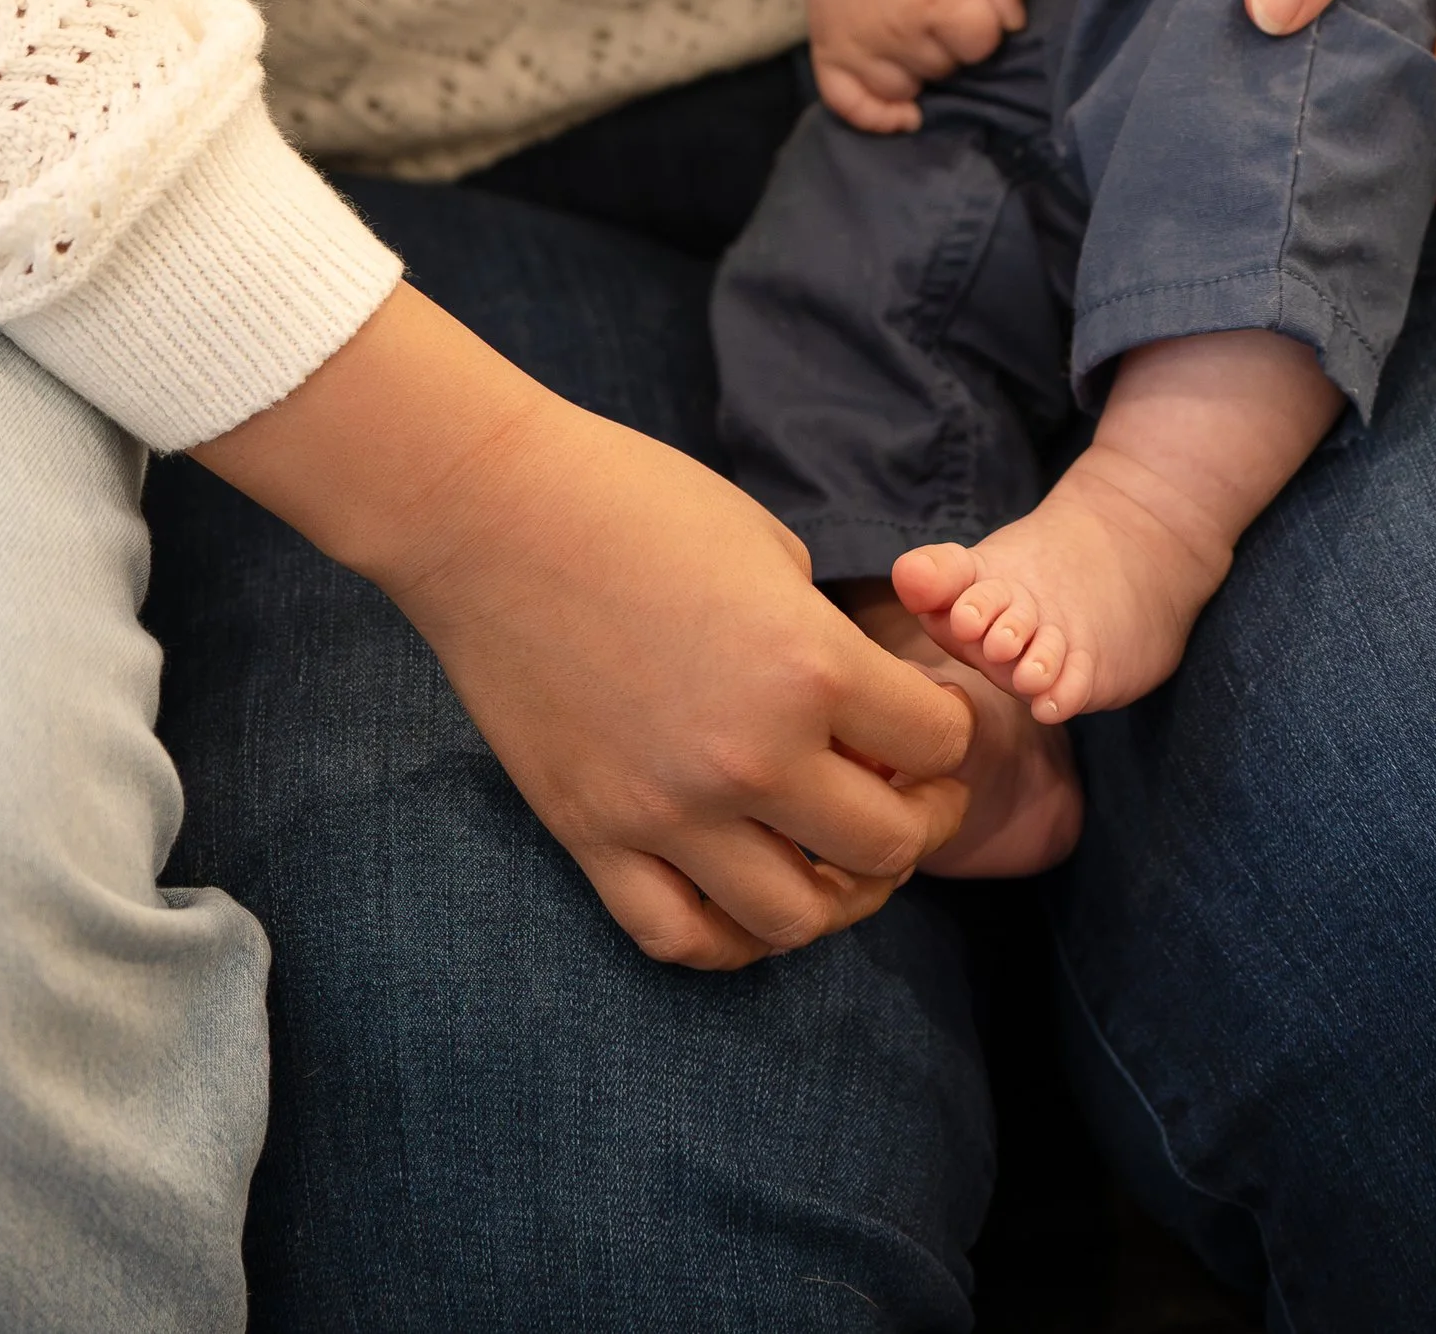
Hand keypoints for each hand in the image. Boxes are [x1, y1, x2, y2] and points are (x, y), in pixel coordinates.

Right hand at [196, 287, 973, 969]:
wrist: (488, 512)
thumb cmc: (632, 498)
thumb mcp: (768, 546)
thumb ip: (823, 637)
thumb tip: (858, 705)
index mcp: (810, 666)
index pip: (940, 744)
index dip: (947, 731)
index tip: (927, 720)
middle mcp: (751, 758)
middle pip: (885, 847)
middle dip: (914, 821)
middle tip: (901, 793)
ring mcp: (667, 811)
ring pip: (795, 919)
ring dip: (835, 894)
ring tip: (830, 851)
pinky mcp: (593, 836)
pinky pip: (682, 936)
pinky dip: (730, 934)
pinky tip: (745, 890)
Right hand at [805, 0, 1025, 131]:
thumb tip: (1013, 24)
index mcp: (939, 4)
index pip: (981, 45)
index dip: (981, 27)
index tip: (970, 5)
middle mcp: (898, 35)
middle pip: (944, 69)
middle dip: (948, 46)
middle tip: (937, 15)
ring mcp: (860, 50)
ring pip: (905, 89)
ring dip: (915, 69)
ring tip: (913, 38)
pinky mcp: (829, 55)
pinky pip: (849, 106)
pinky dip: (876, 116)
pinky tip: (904, 114)